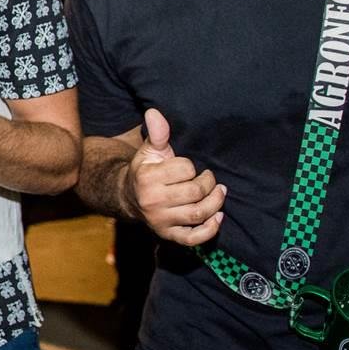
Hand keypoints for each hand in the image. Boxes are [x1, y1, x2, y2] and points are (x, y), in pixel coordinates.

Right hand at [123, 108, 225, 244]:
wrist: (130, 197)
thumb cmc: (146, 171)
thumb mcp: (149, 151)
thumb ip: (157, 133)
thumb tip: (154, 112)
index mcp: (148, 178)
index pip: (185, 169)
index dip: (191, 166)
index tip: (187, 167)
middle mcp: (152, 201)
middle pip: (195, 193)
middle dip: (208, 184)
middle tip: (208, 179)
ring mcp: (160, 220)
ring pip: (198, 213)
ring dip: (215, 203)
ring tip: (219, 193)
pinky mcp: (168, 235)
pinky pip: (193, 238)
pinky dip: (210, 229)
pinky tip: (218, 217)